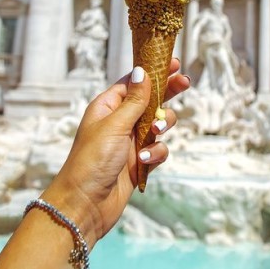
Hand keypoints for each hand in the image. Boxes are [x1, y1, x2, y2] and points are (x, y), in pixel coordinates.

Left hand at [42, 58, 189, 247]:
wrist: (85, 205)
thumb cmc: (92, 160)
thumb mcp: (115, 125)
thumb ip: (135, 100)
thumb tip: (143, 71)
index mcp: (108, 107)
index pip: (134, 82)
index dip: (153, 72)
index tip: (173, 63)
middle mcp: (120, 121)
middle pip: (150, 100)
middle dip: (167, 93)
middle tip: (185, 83)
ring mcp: (130, 141)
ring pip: (159, 124)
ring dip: (163, 126)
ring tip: (157, 131)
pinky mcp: (139, 161)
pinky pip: (158, 149)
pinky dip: (156, 152)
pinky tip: (145, 160)